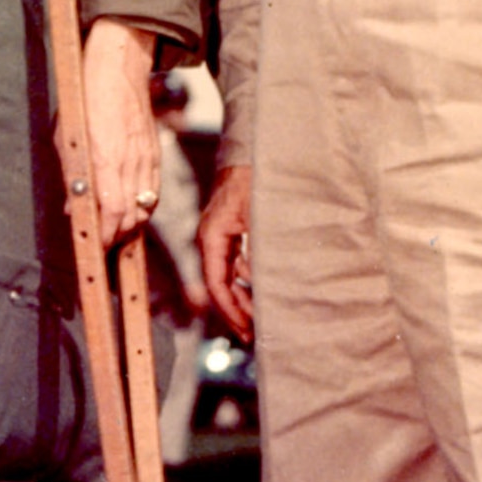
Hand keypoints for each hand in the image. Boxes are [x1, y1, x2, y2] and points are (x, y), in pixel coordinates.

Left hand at [73, 18, 157, 248]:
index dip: (105, 235)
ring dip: (132, 225)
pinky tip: (133, 209)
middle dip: (118, 236)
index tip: (96, 246)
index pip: (111, 212)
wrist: (117, 71)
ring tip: (117, 231)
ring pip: (146, 207)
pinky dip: (145, 207)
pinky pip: (154, 190)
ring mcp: (146, 158)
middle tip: (104, 244)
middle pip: (131, 216)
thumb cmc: (84, 101)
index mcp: (105, 160)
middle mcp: (129, 163)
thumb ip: (72, 176)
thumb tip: (72, 207)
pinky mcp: (154, 153)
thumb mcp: (66, 138)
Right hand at [199, 163, 254, 340]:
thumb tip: (269, 288)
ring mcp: (221, 230)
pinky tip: (262, 287)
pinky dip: (246, 277)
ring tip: (262, 317)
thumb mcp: (262, 218)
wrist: (258, 146)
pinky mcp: (232, 225)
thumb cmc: (259, 177)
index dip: (231, 313)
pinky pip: (234, 259)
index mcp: (213, 235)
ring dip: (242, 295)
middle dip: (237, 310)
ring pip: (227, 272)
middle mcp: (212, 235)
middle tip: (257, 335)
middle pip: (220, 282)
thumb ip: (262, 254)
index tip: (248, 334)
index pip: (217, 284)